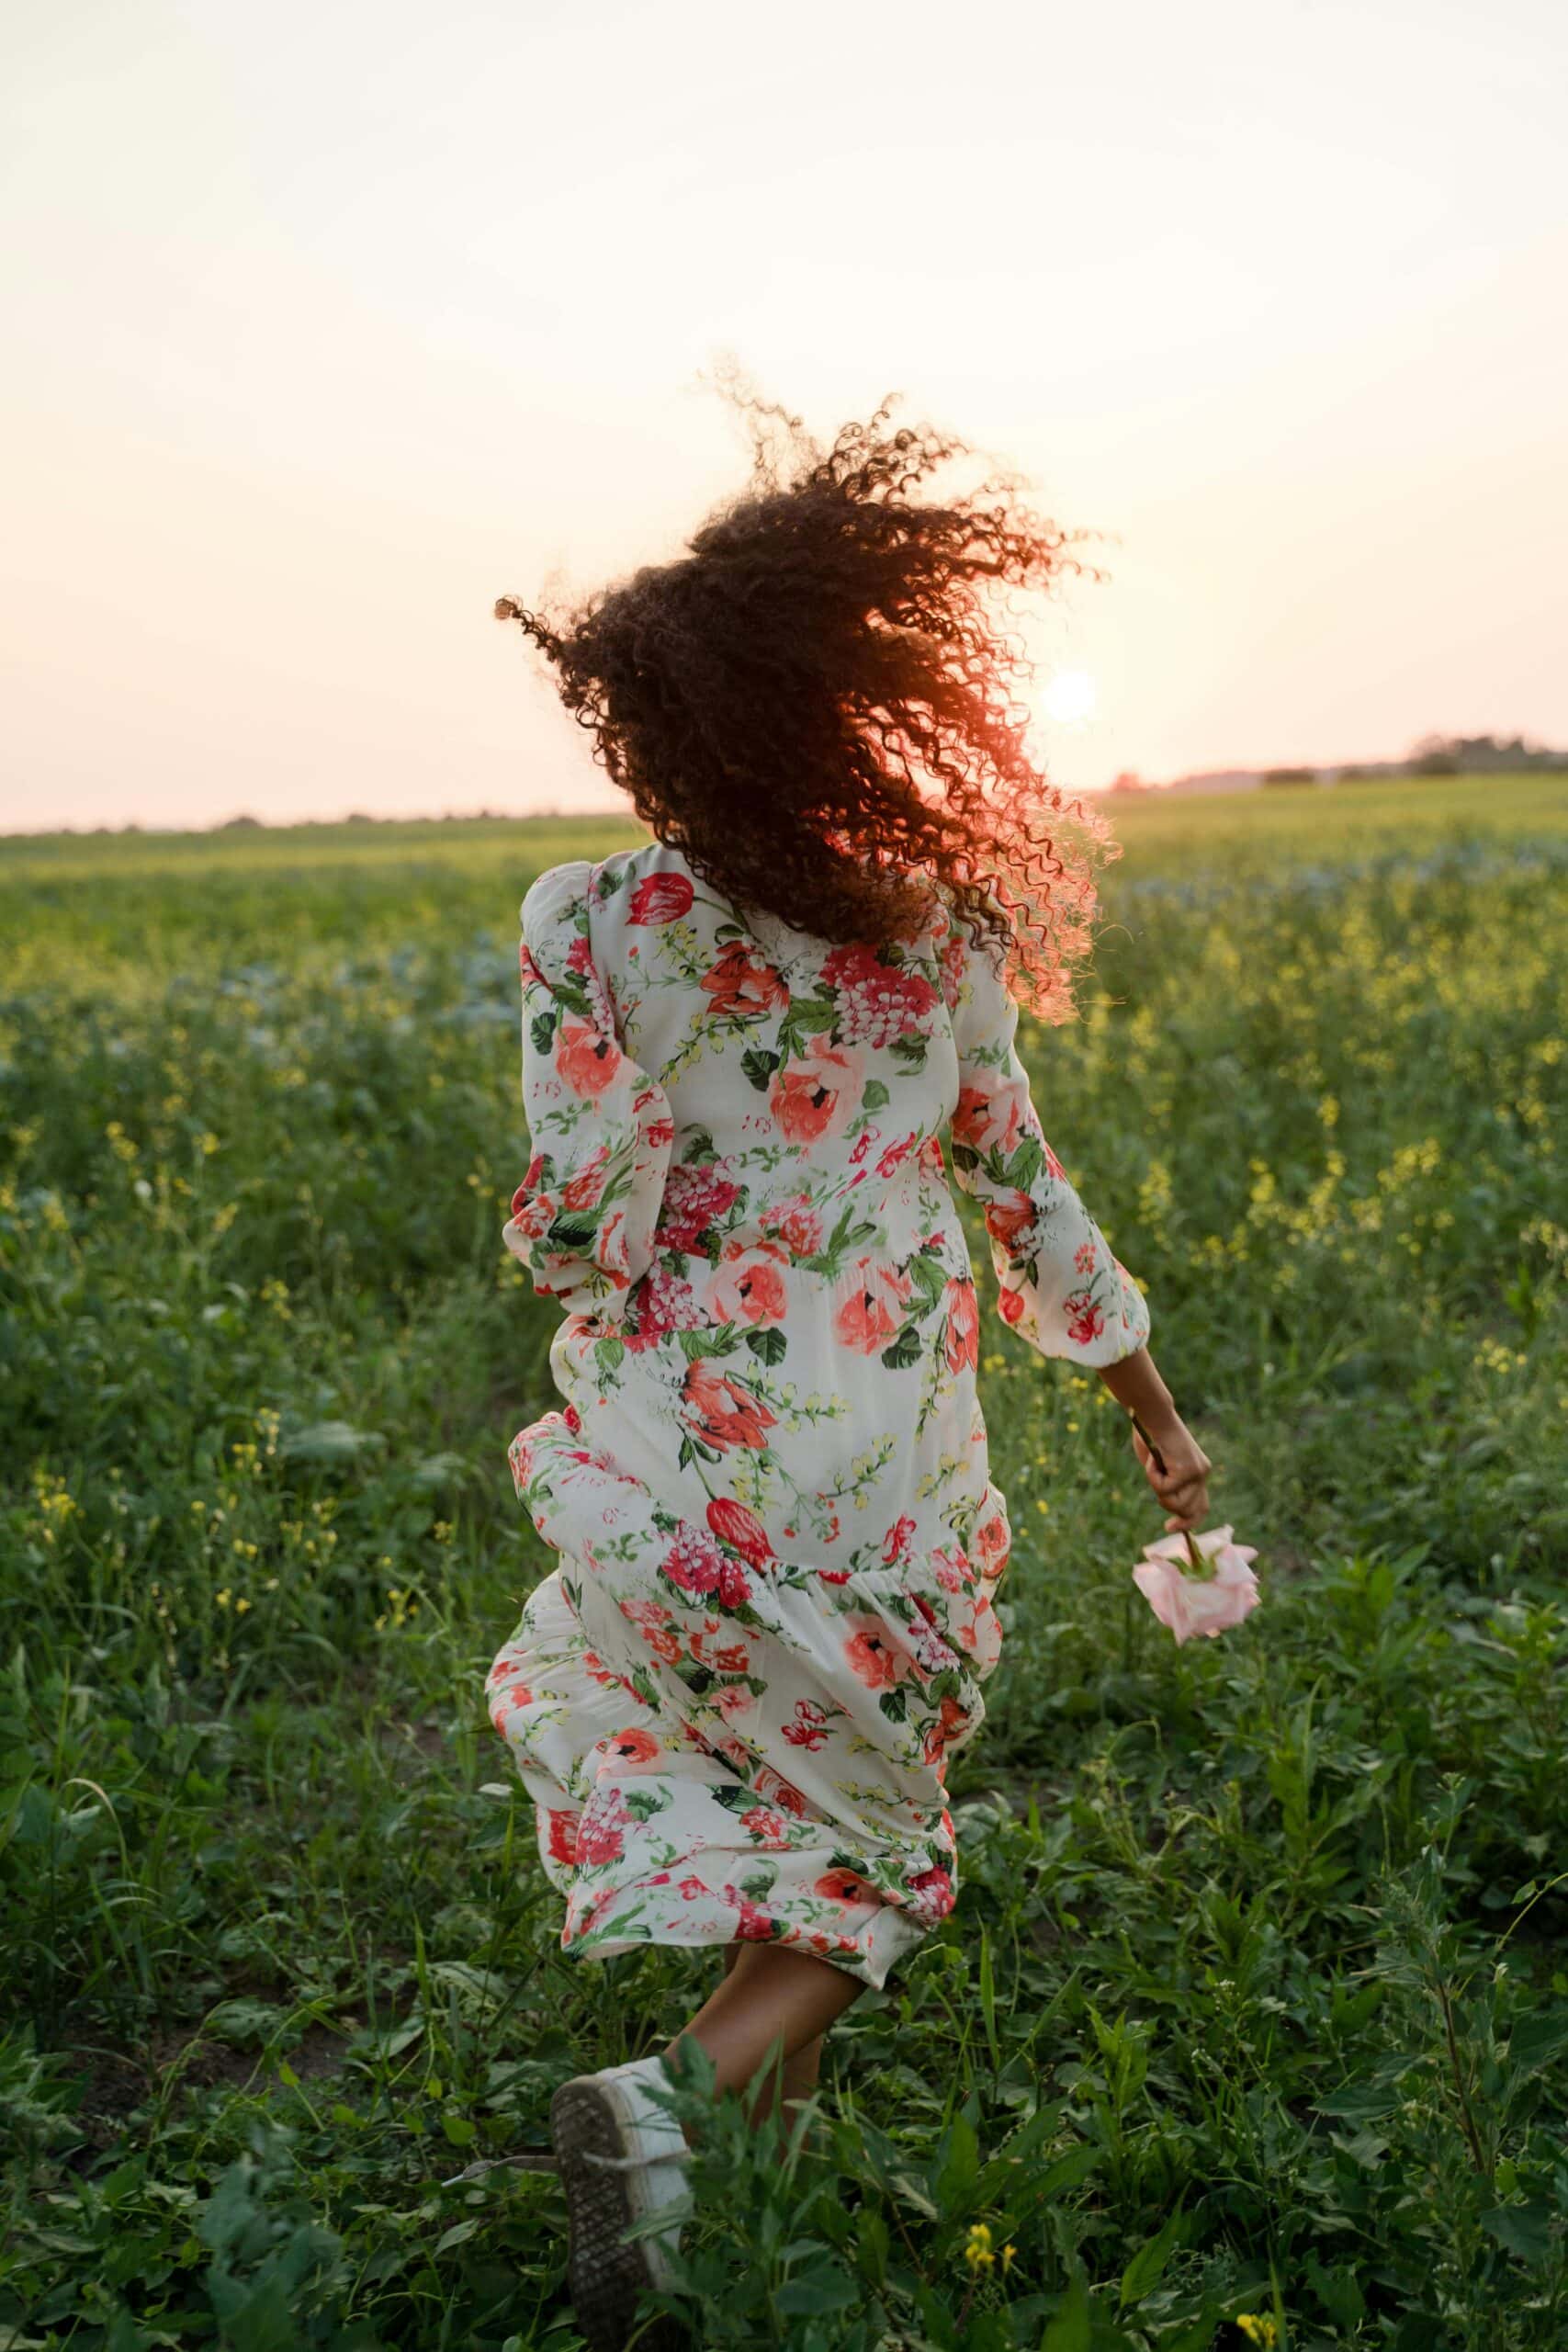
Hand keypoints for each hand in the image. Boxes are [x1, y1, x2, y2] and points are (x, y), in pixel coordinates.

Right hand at [1130, 1415, 1212, 1532]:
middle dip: (1167, 1504)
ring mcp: (1197, 1473)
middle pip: (1186, 1510)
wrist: (1154, 1414)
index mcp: (1199, 1472)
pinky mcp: (1187, 1470)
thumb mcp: (1162, 1466)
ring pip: (1173, 1503)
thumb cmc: (1151, 1435)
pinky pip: (1164, 1489)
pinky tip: (1154, 1458)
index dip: (1188, 1522)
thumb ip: (1170, 1485)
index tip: (1169, 1528)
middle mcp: (1203, 1473)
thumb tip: (1171, 1509)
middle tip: (1156, 1478)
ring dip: (1157, 1487)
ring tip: (1154, 1464)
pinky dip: (1152, 1475)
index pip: (1201, 1508)